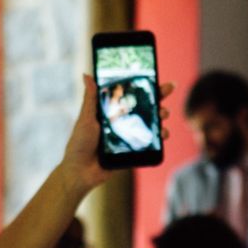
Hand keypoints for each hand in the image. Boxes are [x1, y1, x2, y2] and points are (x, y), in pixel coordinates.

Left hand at [61, 75, 173, 190]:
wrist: (81, 171)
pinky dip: (160, 138)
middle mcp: (122, 122)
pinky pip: (150, 143)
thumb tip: (87, 75)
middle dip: (159, 97)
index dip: (144, 86)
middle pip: (145, 107)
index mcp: (111, 111)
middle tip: (169, 89)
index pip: (131, 94)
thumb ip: (90, 98)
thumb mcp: (85, 118)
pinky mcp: (134, 151)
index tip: (156, 76)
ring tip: (164, 114)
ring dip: (161, 116)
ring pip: (151, 124)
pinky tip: (164, 134)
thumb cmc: (79, 143)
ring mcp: (129, 136)